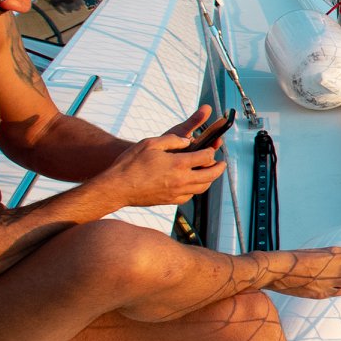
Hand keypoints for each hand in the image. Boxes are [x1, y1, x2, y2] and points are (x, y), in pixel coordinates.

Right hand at [99, 106, 223, 206]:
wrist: (118, 188)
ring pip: (203, 188)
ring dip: (210, 180)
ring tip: (210, 173)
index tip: (211, 148)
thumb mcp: (151, 143)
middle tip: (222, 164)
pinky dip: (196, 189)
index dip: (211, 151)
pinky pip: (190, 196)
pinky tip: (192, 183)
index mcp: (179, 164)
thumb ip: (173, 140)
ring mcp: (177, 192)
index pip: (206, 157)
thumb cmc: (131, 163)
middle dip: (219, 168)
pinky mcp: (171, 201)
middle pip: (211, 175)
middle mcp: (182, 180)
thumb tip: (188, 141)